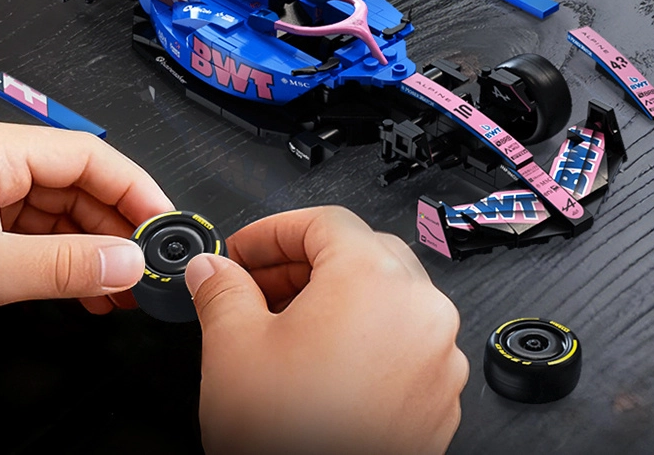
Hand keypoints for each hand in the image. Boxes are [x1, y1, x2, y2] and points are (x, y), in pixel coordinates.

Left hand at [0, 118, 173, 337]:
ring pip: (64, 217)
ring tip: (125, 290)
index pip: (89, 158)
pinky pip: (41, 240)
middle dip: (119, 229)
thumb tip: (128, 263)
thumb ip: (63, 266)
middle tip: (150, 267)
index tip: (165, 223)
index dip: (136, 189)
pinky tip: (90, 293)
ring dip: (97, 253)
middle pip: (81, 187)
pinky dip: (69, 266)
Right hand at [185, 206, 467, 454]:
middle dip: (301, 263)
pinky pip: (402, 339)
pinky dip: (363, 334)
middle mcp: (421, 310)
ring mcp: (438, 355)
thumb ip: (221, 289)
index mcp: (374, 280)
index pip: (323, 221)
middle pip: (359, 252)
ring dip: (333, 297)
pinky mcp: (440, 394)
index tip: (243, 251)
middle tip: (257, 284)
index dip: (272, 231)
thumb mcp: (233, 348)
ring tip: (283, 326)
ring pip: (384, 295)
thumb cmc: (289, 443)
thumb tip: (213, 269)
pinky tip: (320, 362)